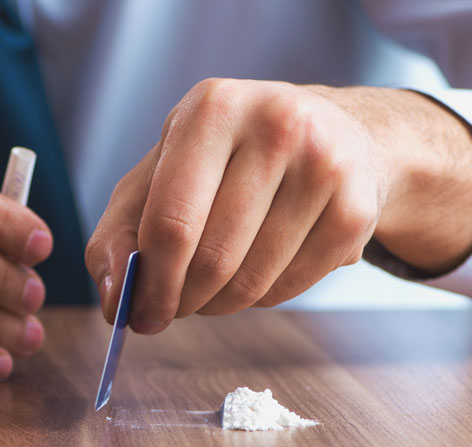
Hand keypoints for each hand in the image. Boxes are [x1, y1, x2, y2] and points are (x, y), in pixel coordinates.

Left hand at [85, 79, 471, 332]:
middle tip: (174, 308)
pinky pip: (293, 287)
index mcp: (212, 108)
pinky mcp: (357, 209)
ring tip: (214, 288)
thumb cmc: (227, 157)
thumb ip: (119, 232)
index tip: (140, 314)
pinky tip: (259, 271)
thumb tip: (114, 298)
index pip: (172, 220)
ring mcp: (325, 165)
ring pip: (254, 280)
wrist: (332, 131)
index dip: (151, 283)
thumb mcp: (160, 172)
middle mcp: (275, 125)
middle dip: (183, 300)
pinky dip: (264, 298)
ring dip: (221, 304)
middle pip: (213, 258)